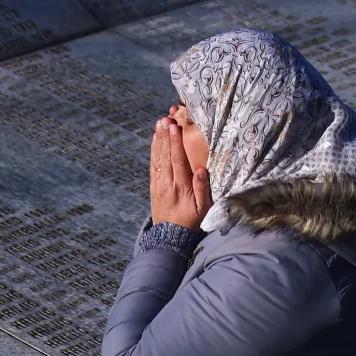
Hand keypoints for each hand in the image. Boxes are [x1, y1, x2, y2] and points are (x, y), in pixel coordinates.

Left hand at [150, 115, 211, 230]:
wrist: (170, 236)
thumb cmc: (191, 221)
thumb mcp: (202, 209)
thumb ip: (202, 189)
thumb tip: (202, 170)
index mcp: (180, 187)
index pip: (177, 160)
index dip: (175, 143)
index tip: (174, 127)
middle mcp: (167, 183)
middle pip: (165, 155)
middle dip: (165, 136)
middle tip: (165, 119)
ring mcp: (158, 184)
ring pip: (157, 158)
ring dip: (158, 140)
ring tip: (159, 123)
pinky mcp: (153, 186)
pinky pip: (153, 165)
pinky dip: (153, 151)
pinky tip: (154, 139)